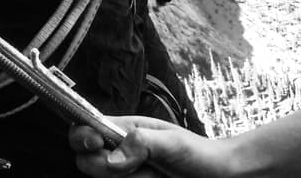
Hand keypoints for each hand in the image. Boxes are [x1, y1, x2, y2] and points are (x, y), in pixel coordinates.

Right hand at [70, 116, 232, 177]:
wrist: (217, 175)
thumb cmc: (198, 154)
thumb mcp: (173, 143)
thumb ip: (143, 143)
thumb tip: (113, 157)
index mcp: (126, 131)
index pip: (87, 128)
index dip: (82, 135)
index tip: (95, 143)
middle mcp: (121, 152)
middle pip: (86, 160)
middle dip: (100, 165)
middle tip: (130, 166)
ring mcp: (125, 173)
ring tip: (150, 176)